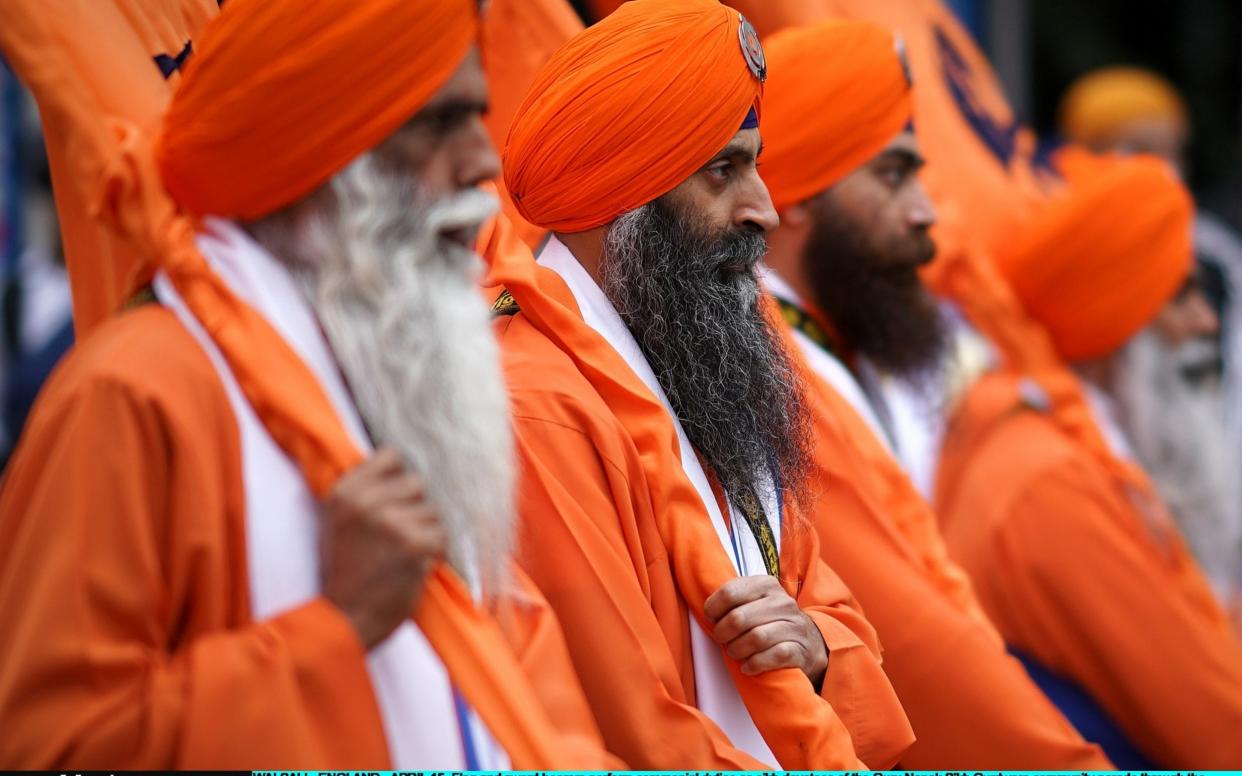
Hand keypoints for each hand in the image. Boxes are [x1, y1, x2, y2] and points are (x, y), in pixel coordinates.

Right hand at [319, 447, 445, 648]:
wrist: (346, 618)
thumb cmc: (347, 570)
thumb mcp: (340, 521)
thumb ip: (365, 491)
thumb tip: (404, 465)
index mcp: (345, 491)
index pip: (391, 457)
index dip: (398, 479)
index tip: (393, 502)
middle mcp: (367, 501)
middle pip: (417, 483)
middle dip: (413, 509)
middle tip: (395, 538)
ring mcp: (392, 521)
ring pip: (433, 511)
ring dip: (425, 533)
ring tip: (400, 555)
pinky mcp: (415, 543)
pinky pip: (442, 535)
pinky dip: (433, 553)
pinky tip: (412, 566)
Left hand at [704, 575, 828, 690]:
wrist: (809, 642)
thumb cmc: (770, 622)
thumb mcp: (755, 601)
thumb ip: (734, 599)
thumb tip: (707, 611)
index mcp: (766, 584)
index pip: (730, 592)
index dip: (714, 609)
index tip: (712, 619)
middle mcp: (782, 602)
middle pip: (739, 618)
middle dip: (723, 633)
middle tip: (722, 640)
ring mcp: (793, 625)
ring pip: (755, 638)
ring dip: (737, 650)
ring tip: (734, 653)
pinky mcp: (800, 649)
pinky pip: (773, 656)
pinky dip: (754, 664)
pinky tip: (748, 667)